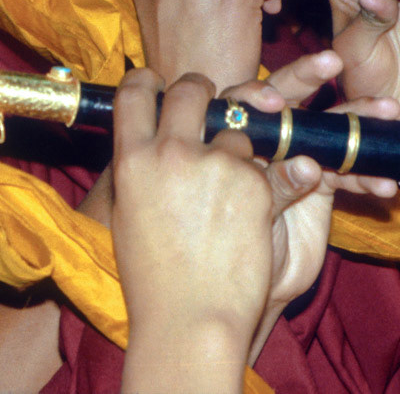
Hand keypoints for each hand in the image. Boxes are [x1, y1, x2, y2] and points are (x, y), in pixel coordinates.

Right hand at [112, 70, 278, 391]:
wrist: (190, 318)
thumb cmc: (154, 280)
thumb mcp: (130, 214)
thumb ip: (140, 169)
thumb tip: (147, 140)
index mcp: (132, 160)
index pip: (135, 91)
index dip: (149, 81)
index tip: (159, 83)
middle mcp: (172, 153)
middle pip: (191, 89)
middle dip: (203, 90)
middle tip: (209, 104)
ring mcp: (216, 165)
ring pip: (238, 126)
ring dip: (240, 145)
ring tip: (232, 185)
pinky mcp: (256, 184)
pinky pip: (269, 163)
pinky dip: (270, 178)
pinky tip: (257, 206)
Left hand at [218, 54, 398, 360]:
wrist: (246, 290)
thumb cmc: (222, 249)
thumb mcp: (238, 213)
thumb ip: (269, 184)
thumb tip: (307, 166)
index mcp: (229, 138)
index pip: (240, 102)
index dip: (257, 95)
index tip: (273, 100)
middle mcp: (262, 140)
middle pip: (283, 97)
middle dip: (307, 76)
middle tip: (331, 62)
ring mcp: (294, 158)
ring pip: (325, 130)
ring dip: (358, 120)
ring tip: (388, 108)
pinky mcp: (321, 183)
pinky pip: (347, 173)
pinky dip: (367, 178)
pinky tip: (387, 186)